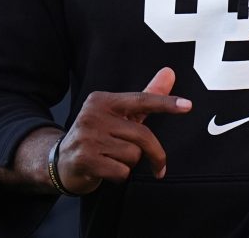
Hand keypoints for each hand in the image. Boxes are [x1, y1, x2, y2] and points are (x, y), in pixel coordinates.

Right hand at [56, 67, 191, 194]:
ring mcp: (88, 137)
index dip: (165, 103)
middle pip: (142, 135)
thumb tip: (169, 72)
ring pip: (132, 155)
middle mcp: (94, 115)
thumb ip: (146, 95)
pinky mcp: (85, 159)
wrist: (61, 160)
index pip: (141, 99)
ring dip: (129, 163)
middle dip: (155, 154)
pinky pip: (121, 171)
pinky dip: (119, 175)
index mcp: (104, 100)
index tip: (187, 106)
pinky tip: (106, 169)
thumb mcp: (121, 114)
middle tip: (159, 166)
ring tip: (114, 159)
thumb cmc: (97, 135)